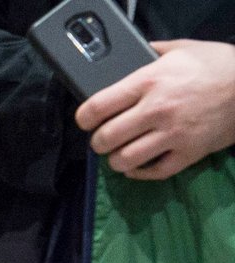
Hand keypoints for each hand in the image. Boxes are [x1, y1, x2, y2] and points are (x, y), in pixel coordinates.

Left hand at [76, 40, 234, 179]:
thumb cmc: (217, 66)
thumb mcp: (181, 50)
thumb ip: (150, 54)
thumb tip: (128, 55)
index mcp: (149, 81)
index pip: (97, 107)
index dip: (83, 118)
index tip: (85, 120)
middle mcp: (157, 110)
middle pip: (105, 138)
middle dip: (98, 141)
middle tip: (103, 138)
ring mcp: (172, 134)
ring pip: (124, 160)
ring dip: (116, 160)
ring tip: (119, 152)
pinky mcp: (188, 153)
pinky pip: (152, 173)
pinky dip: (139, 172)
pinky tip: (138, 164)